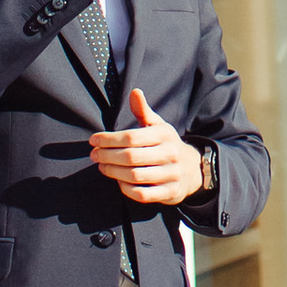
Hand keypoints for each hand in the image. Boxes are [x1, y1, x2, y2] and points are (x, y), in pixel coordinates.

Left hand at [90, 87, 201, 205]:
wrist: (193, 170)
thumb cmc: (166, 144)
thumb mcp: (158, 126)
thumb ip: (143, 111)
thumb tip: (134, 91)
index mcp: (165, 134)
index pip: (131, 137)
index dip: (109, 139)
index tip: (93, 140)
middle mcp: (170, 154)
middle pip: (130, 157)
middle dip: (107, 156)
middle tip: (94, 155)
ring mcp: (171, 175)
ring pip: (135, 176)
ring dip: (113, 172)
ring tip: (102, 166)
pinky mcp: (170, 193)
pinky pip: (143, 194)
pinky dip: (126, 189)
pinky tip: (118, 181)